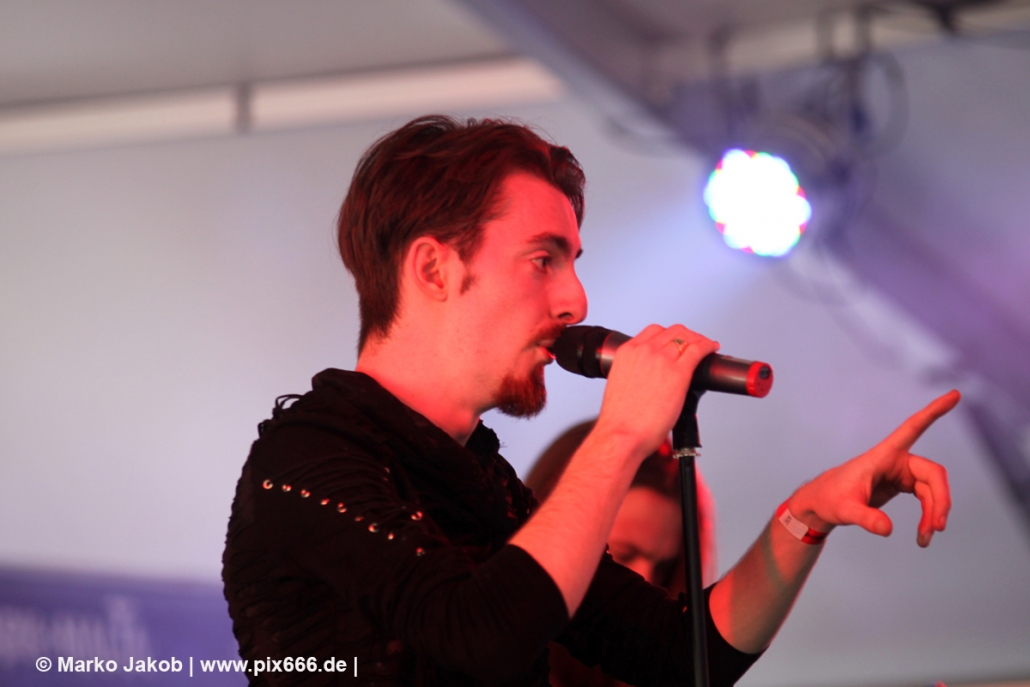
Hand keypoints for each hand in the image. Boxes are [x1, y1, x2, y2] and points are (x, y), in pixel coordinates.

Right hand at [593, 324, 719, 460]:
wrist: (622, 434)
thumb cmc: (620, 418)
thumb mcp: (621, 384)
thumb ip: (634, 373)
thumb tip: (647, 377)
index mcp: (627, 352)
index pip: (654, 331)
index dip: (669, 334)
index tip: (676, 341)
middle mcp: (645, 351)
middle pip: (673, 331)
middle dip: (687, 335)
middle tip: (694, 343)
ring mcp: (662, 360)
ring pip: (687, 338)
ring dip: (699, 340)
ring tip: (706, 347)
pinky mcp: (679, 373)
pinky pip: (698, 350)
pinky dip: (708, 346)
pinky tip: (712, 349)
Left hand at [789, 390, 960, 546]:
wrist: (821, 504)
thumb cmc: (829, 499)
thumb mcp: (844, 510)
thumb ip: (864, 518)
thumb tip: (887, 530)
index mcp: (883, 455)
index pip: (912, 427)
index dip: (934, 411)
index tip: (955, 394)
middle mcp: (896, 460)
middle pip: (933, 474)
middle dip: (940, 500)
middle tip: (938, 527)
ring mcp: (901, 472)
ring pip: (932, 490)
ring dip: (934, 514)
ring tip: (924, 540)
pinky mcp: (902, 484)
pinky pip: (926, 498)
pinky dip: (928, 516)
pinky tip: (923, 535)